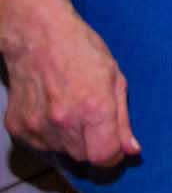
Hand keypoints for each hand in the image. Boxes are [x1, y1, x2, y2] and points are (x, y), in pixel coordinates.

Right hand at [0, 0, 139, 168]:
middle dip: (93, 143)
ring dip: (70, 138)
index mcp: (94, 108)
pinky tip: (50, 108)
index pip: (104, 156)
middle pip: (84, 156)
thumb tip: (132, 150)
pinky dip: (48, 134)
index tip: (115, 145)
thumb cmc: (82, 51)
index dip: (113, 154)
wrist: (37, 35)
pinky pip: (40, 144)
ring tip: (69, 106)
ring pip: (62, 152)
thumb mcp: (115, 79)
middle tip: (90, 115)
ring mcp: (37, 126)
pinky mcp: (18, 127)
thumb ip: (123, 120)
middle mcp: (64, 121)